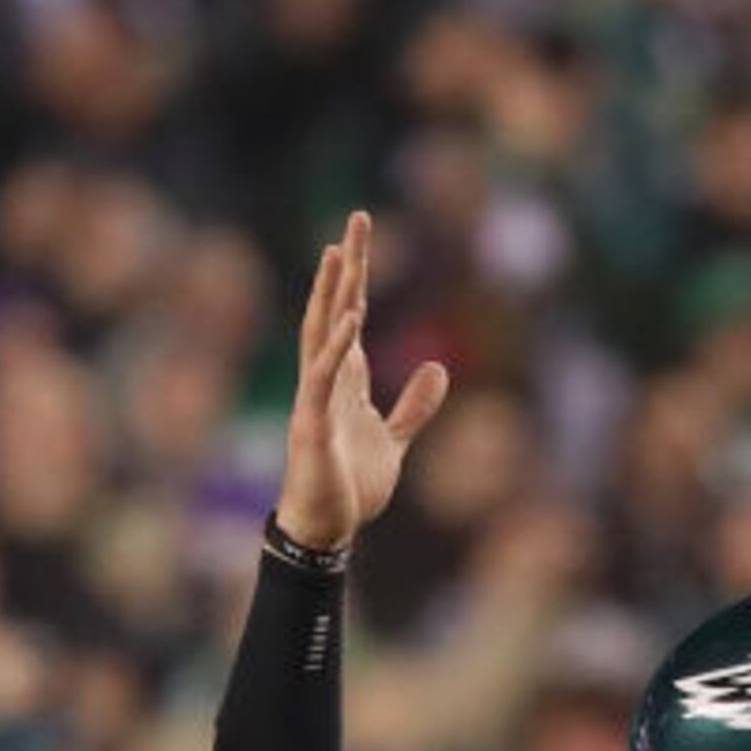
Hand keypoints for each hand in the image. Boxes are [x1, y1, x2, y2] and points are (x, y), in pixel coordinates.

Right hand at [274, 211, 448, 555]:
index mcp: (344, 382)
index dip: (355, 277)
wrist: (327, 531)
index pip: (347, 316)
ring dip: (330, 292)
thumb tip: (437, 366)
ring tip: (337, 251)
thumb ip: (414, 406)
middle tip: (357, 219)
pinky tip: (351, 315)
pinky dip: (338, 346)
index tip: (358, 236)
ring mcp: (315, 399)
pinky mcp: (313, 423)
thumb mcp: (393, 440)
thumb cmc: (351, 488)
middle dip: (346, 266)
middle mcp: (325, 381)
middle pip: (333, 310)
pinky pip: (323, 376)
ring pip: (320, 333)